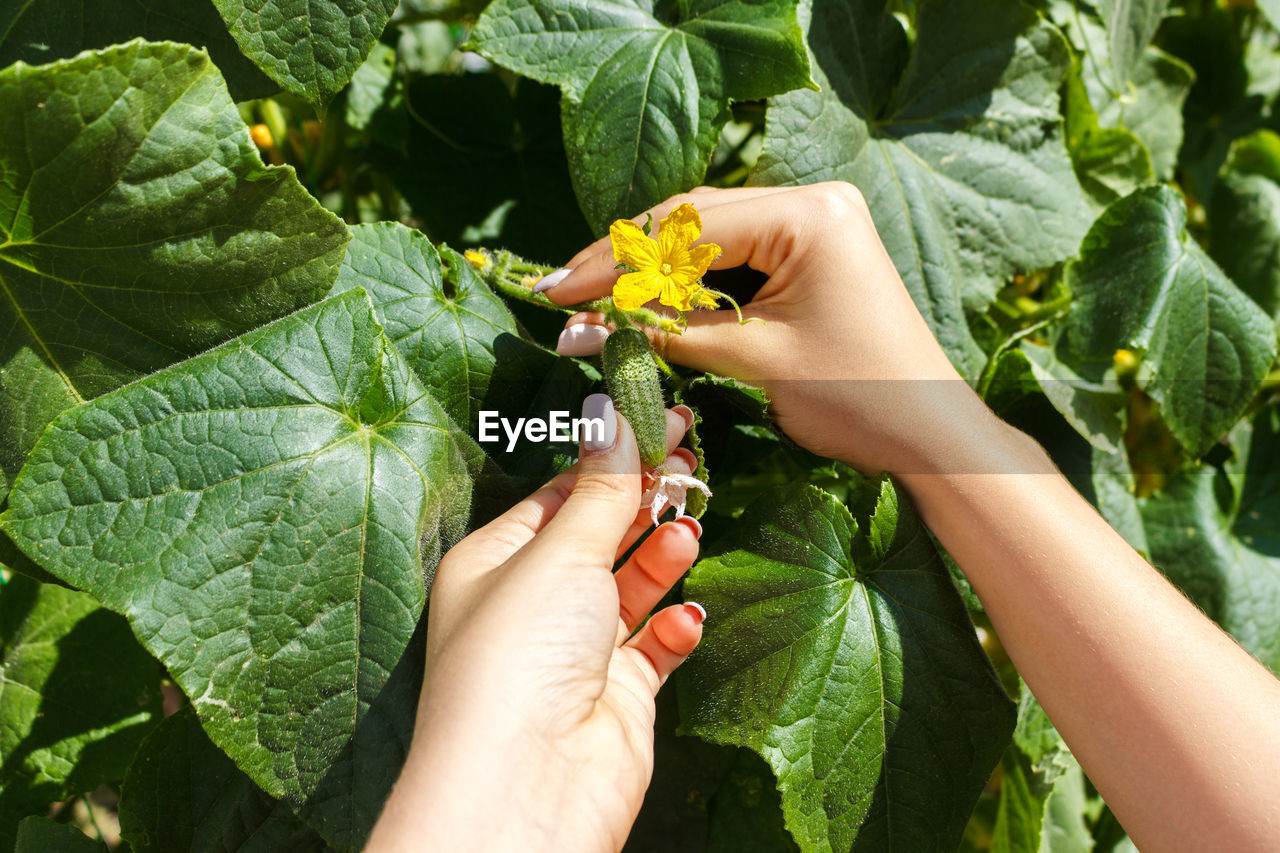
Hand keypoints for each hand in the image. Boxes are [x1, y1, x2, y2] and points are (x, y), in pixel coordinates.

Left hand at [367, 397, 705, 852]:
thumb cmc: (518, 657)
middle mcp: (531, 604)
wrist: (529, 784)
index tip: (664, 422)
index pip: (560, 494)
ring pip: (630, 587)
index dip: (613, 458)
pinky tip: (686, 617)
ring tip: (687, 531)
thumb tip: (612, 410)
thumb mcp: (561, 551)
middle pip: (599, 536)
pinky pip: (653, 648)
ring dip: (662, 558)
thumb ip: (602, 486)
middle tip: (690, 467)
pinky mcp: (615, 695)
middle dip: (644, 502)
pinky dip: (674, 628)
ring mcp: (575, 652)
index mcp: (496, 561)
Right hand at [541, 183, 999, 475]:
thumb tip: (580, 328)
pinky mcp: (816, 249)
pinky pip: (738, 255)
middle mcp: (812, 199)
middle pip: (693, 220)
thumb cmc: (857, 398)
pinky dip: (692, 281)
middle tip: (564, 293)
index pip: (685, 228)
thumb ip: (665, 334)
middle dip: (626, 261)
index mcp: (806, 213)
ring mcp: (817, 221)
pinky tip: (650, 300)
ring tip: (593, 299)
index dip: (613, 263)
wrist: (930, 433)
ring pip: (710, 235)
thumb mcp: (753, 360)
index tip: (557, 292)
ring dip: (654, 269)